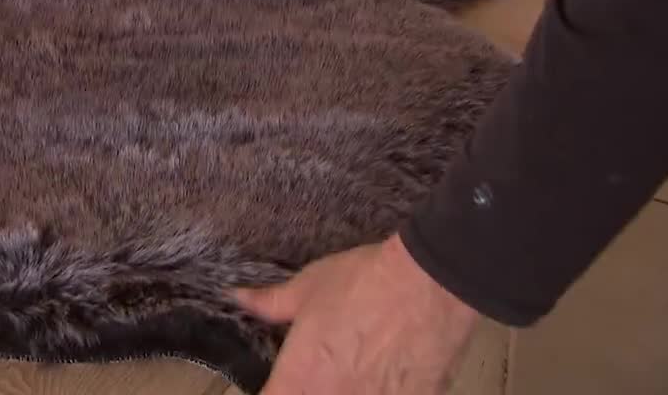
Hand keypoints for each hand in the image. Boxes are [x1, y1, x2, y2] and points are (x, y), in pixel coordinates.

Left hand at [235, 234, 479, 394]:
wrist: (429, 284)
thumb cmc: (360, 283)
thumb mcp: (307, 288)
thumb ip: (269, 304)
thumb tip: (238, 298)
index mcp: (301, 379)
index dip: (272, 393)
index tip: (278, 383)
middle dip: (309, 390)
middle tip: (318, 374)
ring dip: (348, 389)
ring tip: (354, 370)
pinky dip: (382, 390)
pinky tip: (385, 377)